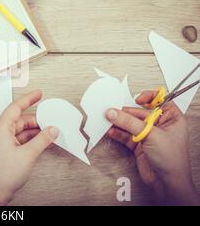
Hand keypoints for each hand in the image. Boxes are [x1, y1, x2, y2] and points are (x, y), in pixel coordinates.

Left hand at [0, 90, 58, 205]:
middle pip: (19, 120)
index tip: (38, 94)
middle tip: (50, 121)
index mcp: (0, 128)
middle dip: (36, 120)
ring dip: (34, 132)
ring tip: (49, 134)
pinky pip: (18, 140)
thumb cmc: (2, 175)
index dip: (28, 99)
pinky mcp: (3, 151)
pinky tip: (41, 143)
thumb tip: (51, 130)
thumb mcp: (28, 154)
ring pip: (19, 131)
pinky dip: (29, 140)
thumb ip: (42, 140)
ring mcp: (0, 142)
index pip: (15, 107)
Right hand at [106, 90, 199, 205]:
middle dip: (126, 113)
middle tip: (112, 112)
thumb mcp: (151, 135)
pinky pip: (126, 135)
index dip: (149, 97)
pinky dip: (118, 133)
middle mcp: (160, 125)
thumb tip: (113, 112)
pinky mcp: (139, 144)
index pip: (160, 101)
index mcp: (171, 118)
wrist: (166, 182)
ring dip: (119, 123)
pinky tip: (111, 131)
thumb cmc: (172, 159)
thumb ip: (129, 122)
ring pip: (131, 124)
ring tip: (108, 121)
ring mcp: (149, 135)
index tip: (137, 99)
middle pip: (140, 113)